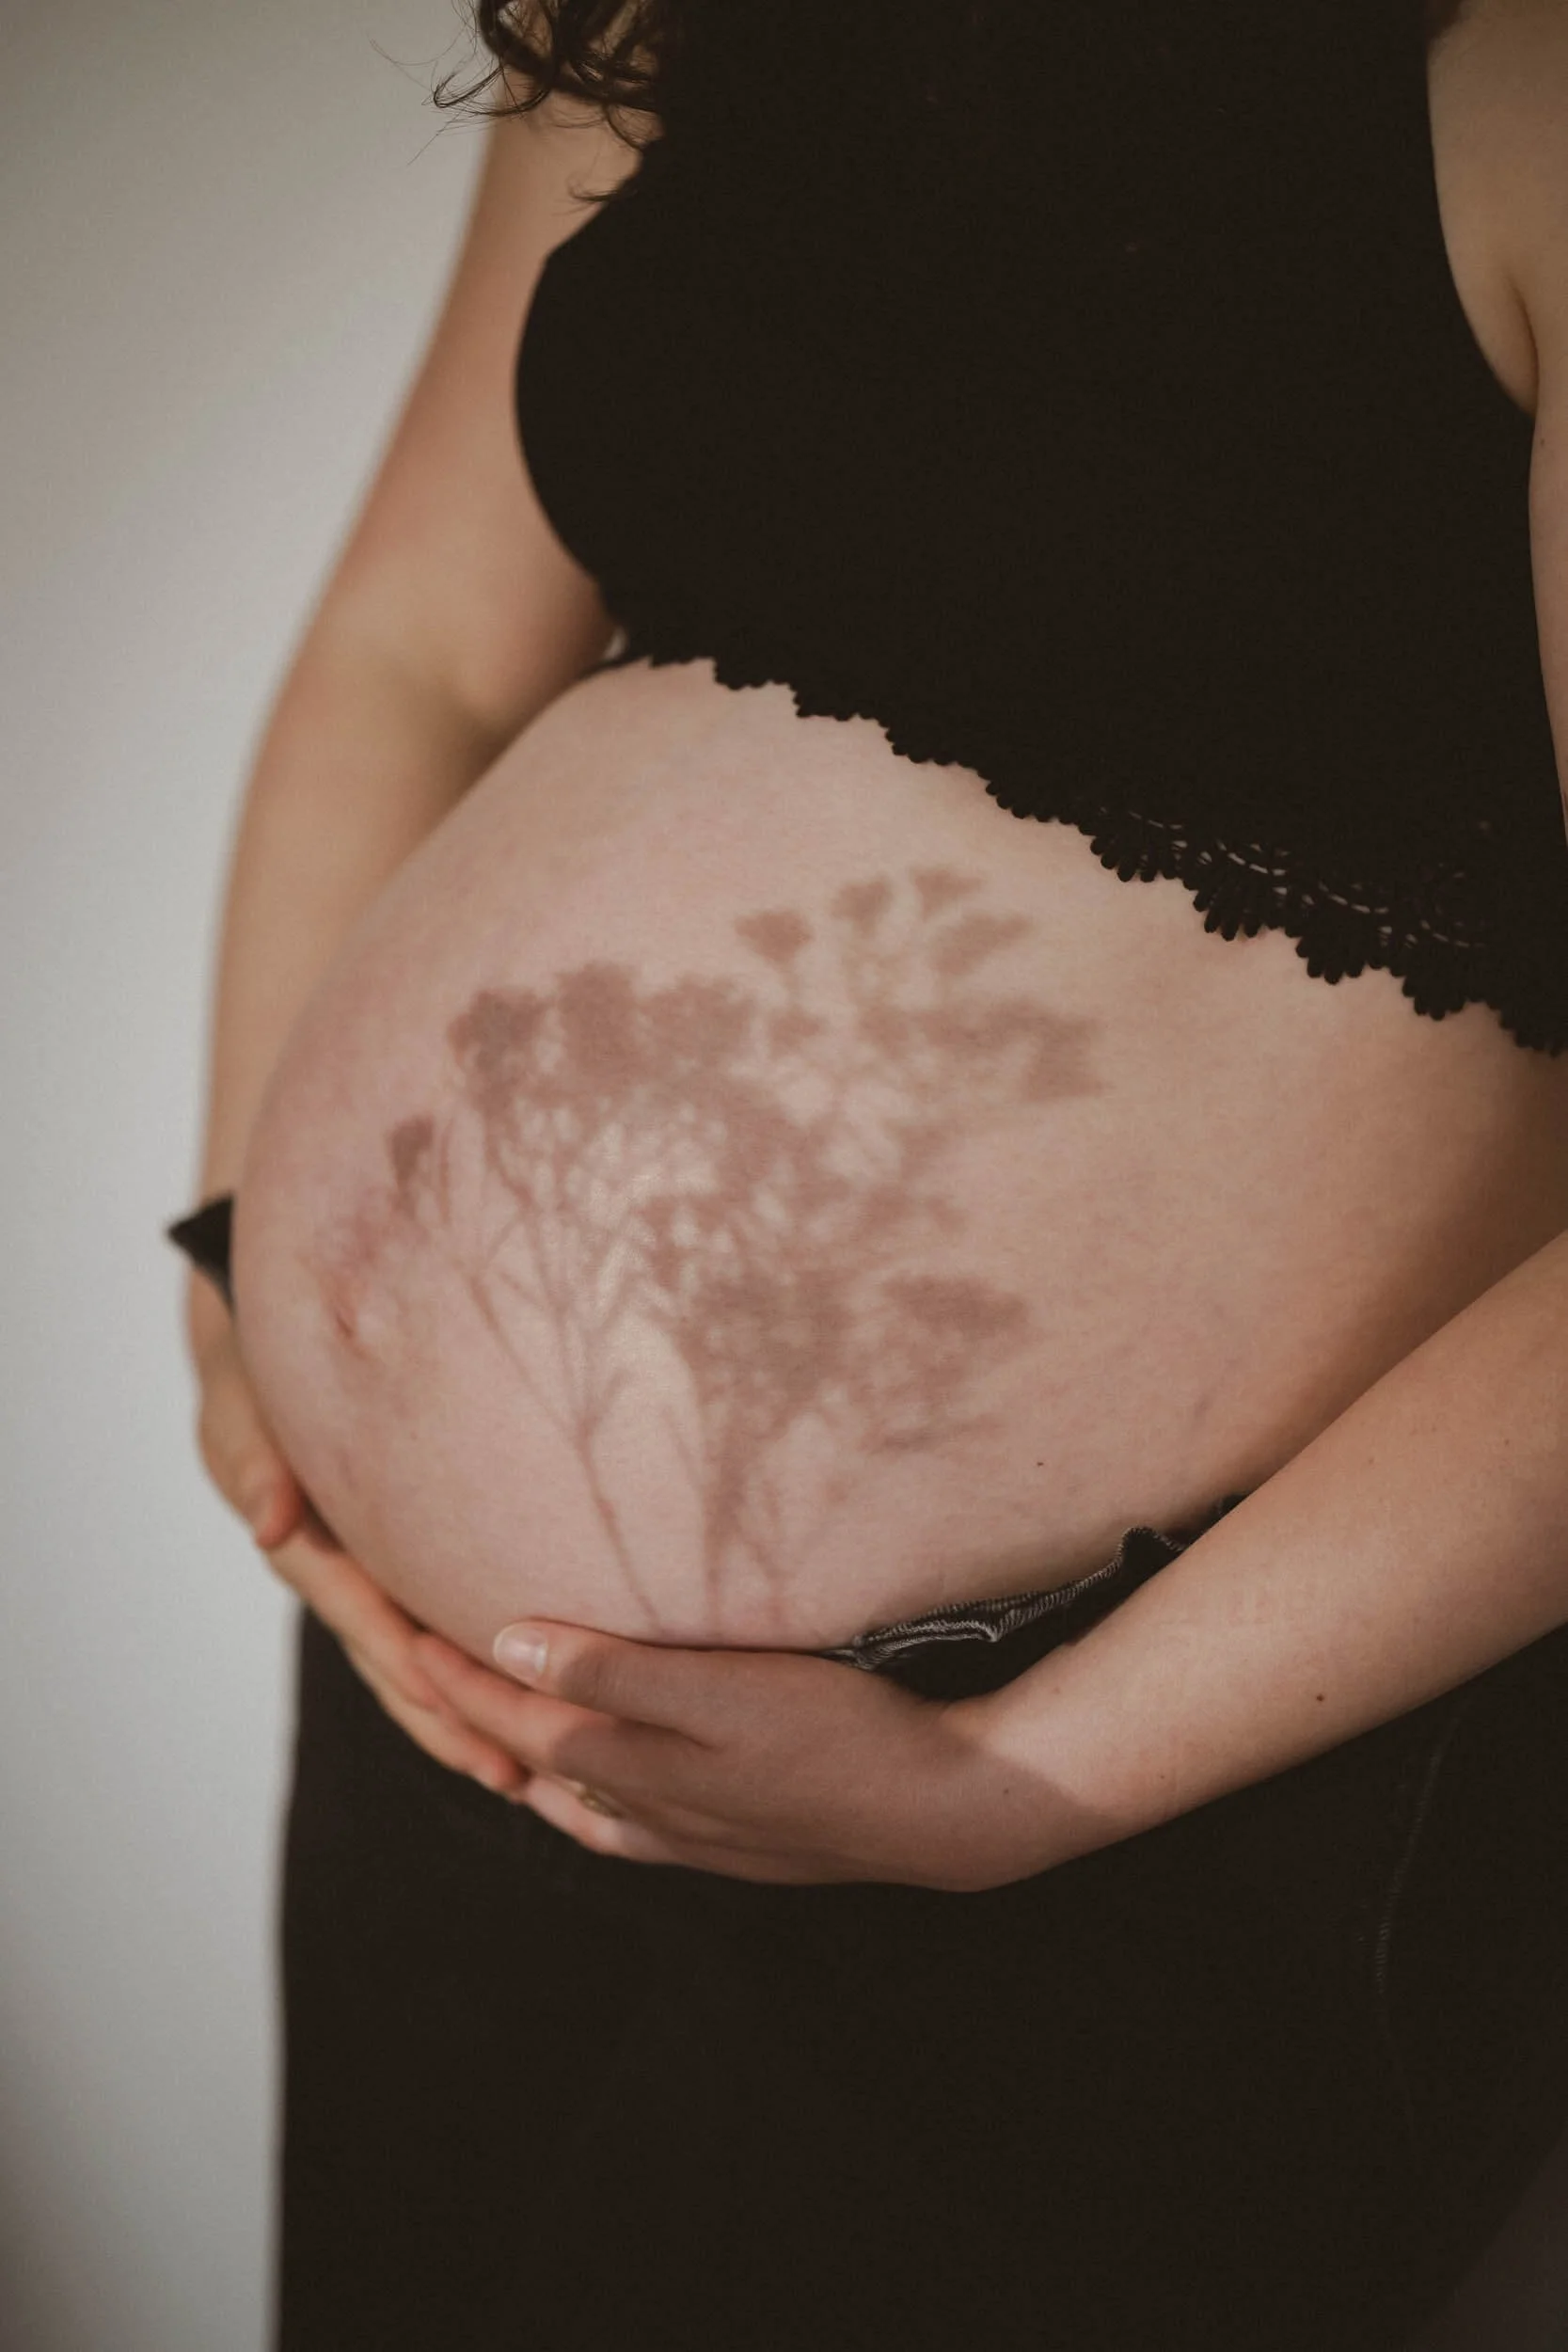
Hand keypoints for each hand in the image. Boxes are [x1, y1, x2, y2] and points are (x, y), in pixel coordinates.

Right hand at [188, 1296, 526, 1796]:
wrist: (257, 1382)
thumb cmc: (254, 1394)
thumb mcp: (244, 1422)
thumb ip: (259, 1469)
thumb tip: (270, 1524)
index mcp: (314, 1556)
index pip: (372, 1626)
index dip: (417, 1677)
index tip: (464, 1724)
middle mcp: (346, 1586)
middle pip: (401, 1674)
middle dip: (452, 1728)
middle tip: (512, 1778)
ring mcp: (372, 1588)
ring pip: (420, 1670)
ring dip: (467, 1723)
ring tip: (529, 1775)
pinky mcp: (396, 1577)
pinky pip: (435, 1636)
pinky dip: (473, 1679)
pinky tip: (530, 1708)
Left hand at [412, 1618, 1050, 1889]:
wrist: (938, 1807)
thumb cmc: (834, 1733)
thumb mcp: (719, 1688)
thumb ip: (614, 1669)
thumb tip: (510, 1648)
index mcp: (631, 1765)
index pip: (516, 1716)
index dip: (457, 1674)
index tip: (402, 1628)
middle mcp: (646, 1807)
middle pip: (534, 1758)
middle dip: (473, 1715)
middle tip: (424, 1667)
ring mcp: (691, 1832)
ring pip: (576, 1798)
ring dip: (525, 1761)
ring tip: (487, 1730)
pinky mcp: (735, 1840)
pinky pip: (628, 1825)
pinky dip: (587, 1804)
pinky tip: (594, 1798)